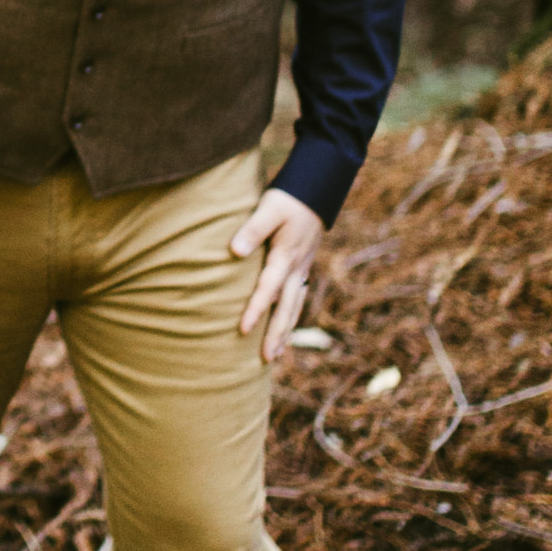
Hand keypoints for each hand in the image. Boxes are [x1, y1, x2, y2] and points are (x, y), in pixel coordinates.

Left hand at [230, 187, 323, 362]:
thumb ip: (252, 230)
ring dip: (285, 331)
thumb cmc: (287, 199)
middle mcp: (296, 269)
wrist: (316, 191)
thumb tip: (235, 252)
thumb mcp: (268, 209)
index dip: (255, 310)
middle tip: (265, 359)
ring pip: (294, 307)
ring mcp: (302, 270)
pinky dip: (291, 317)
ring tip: (275, 354)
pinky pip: (297, 299)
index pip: (268, 290)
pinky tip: (284, 327)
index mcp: (286, 257)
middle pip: (286, 308)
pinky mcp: (302, 267)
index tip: (243, 330)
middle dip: (276, 334)